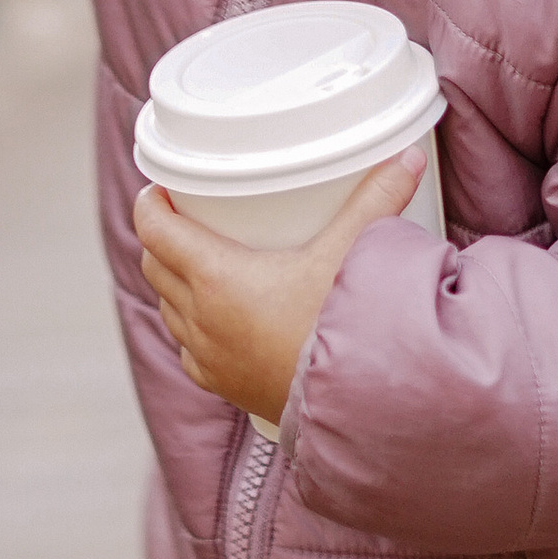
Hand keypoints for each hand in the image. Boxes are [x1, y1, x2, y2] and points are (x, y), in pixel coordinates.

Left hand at [133, 155, 426, 422]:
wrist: (356, 401)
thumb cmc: (346, 326)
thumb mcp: (355, 252)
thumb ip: (378, 200)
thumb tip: (407, 158)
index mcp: (216, 277)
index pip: (155, 230)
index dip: (150, 204)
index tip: (161, 188)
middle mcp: (201, 318)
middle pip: (155, 266)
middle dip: (162, 238)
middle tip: (184, 217)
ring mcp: (208, 356)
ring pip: (168, 308)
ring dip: (174, 283)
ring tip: (198, 263)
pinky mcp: (223, 385)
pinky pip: (188, 350)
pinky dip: (192, 328)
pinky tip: (214, 321)